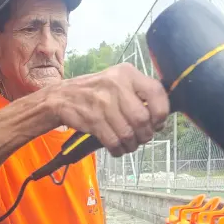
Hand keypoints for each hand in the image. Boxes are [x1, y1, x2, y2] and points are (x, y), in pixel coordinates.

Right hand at [51, 63, 168, 155]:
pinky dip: (118, 150)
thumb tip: (159, 121)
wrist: (62, 97)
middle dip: (145, 135)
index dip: (161, 113)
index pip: (156, 92)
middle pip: (142, 118)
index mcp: (127, 73)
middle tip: (141, 138)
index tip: (158, 123)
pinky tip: (117, 148)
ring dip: (131, 145)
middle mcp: (116, 85)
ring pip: (128, 133)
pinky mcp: (92, 119)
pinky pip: (113, 141)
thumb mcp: (117, 82)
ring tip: (129, 144)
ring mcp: (102, 102)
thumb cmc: (96, 92)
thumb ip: (139, 95)